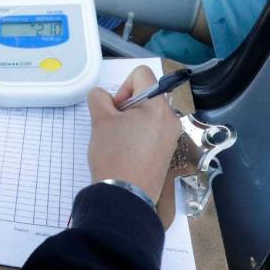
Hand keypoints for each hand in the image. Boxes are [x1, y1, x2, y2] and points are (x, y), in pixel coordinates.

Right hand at [87, 65, 181, 204]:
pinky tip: (127, 151)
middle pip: (146, 94)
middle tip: (114, 125)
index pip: (142, 74)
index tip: (115, 108)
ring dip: (132, 120)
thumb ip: (99, 98)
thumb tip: (104, 97)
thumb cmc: (114, 155)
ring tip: (120, 140)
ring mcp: (171, 136)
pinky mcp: (167, 151)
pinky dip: (139, 134)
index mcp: (158, 106)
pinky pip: (153, 131)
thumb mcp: (100, 120)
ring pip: (148, 114)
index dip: (123, 86)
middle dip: (127, 106)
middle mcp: (170, 118)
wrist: (124, 195)